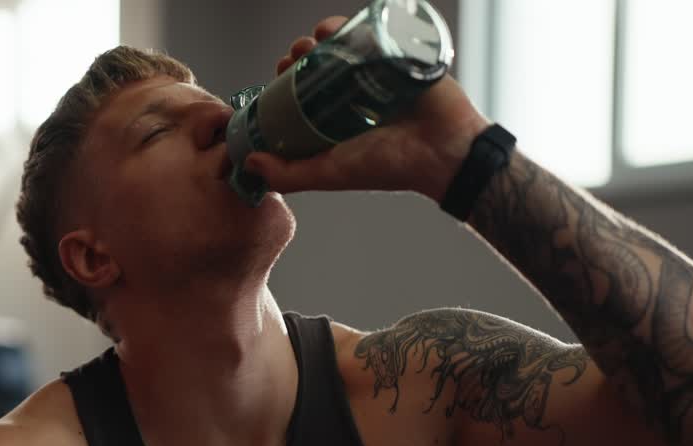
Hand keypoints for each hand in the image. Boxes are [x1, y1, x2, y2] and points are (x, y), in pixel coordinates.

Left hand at [244, 17, 491, 201]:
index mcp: (337, 122)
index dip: (284, 82)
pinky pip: (375, 33)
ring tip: (311, 40)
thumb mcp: (330, 172)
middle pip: (320, 67)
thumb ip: (289, 174)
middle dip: (300, 57)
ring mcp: (379, 76)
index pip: (303, 95)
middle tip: (292, 55)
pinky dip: (353, 25)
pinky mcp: (401, 57)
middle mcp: (355, 98)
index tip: (275, 74)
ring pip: (343, 48)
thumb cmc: (389, 166)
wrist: (444, 151)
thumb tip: (248, 163)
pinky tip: (334, 27)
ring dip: (321, 38)